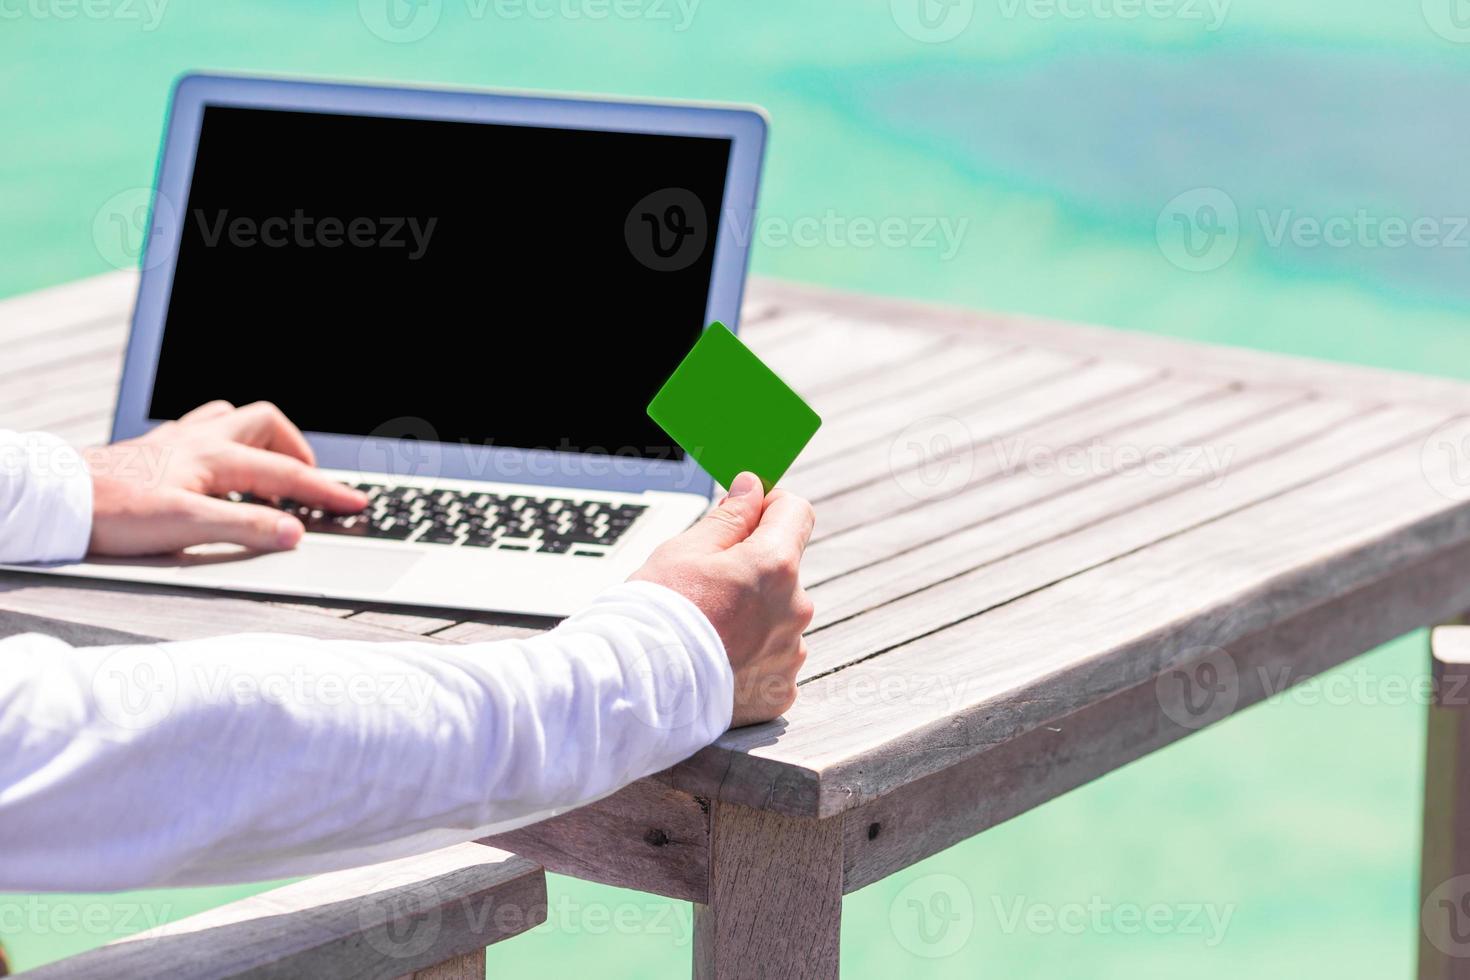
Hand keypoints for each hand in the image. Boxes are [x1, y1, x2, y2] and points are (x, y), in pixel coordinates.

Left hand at [83, 401, 366, 556]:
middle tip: (309, 482)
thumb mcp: (186, 527)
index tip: (356, 504)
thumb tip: (294, 532)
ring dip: (261, 439)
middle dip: (296, 449)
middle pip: (266, 423)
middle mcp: (199, 440)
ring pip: (233, 418)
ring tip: (270, 469)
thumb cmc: (114, 512)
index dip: (326, 491)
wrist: (58, 498)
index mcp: (215, 457)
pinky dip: (224, 441)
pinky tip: (219, 466)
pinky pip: (202, 428)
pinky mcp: (156, 450)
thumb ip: (245, 527)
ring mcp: (176, 440)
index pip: (286, 474)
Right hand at [630, 471, 814, 727]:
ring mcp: (790, 654)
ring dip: (753, 616)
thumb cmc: (656, 615)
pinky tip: (715, 661)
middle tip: (705, 587)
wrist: (638, 690)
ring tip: (706, 631)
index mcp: (776, 565)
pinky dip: (750, 657)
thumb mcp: (686, 550)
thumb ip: (730, 517)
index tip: (745, 515)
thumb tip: (753, 489)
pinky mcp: (780, 690)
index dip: (768, 507)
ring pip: (778, 617)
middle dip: (753, 569)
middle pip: (784, 571)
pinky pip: (772, 660)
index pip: (796, 512)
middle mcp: (795, 609)